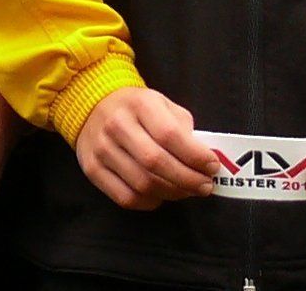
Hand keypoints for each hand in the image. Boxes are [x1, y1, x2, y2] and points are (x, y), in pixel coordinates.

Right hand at [75, 87, 217, 210]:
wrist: (92, 103)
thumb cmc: (136, 107)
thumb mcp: (161, 104)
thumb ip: (182, 127)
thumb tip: (203, 159)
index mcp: (139, 104)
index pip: (170, 135)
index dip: (195, 156)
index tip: (212, 166)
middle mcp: (117, 125)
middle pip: (156, 163)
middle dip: (188, 180)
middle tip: (205, 186)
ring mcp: (102, 149)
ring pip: (143, 184)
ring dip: (172, 193)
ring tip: (187, 191)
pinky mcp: (92, 169)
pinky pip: (126, 198)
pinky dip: (150, 202)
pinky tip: (161, 195)